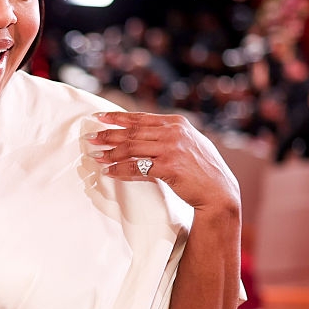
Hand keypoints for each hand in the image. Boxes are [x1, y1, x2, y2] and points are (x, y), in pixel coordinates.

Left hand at [86, 111, 240, 214]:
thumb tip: (144, 134)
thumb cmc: (204, 170)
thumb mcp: (190, 143)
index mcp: (177, 123)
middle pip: (132, 132)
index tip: (99, 117)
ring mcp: (171, 149)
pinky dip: (119, 169)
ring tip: (95, 156)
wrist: (219, 192)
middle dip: (108, 134)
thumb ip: (170, 135)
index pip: (140, 118)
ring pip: (131, 148)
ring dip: (110, 152)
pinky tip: (108, 171)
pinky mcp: (168, 167)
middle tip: (90, 138)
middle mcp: (174, 132)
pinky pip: (136, 167)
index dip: (117, 117)